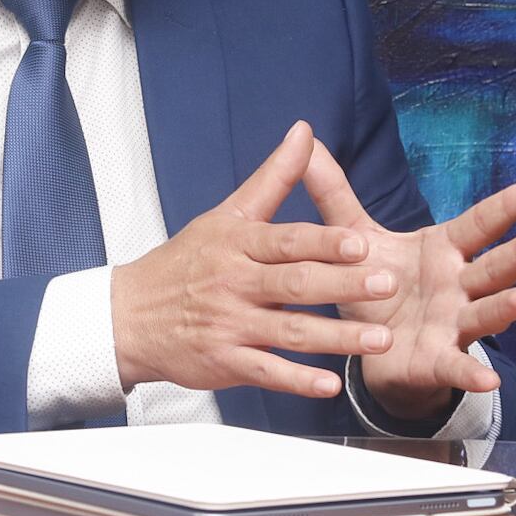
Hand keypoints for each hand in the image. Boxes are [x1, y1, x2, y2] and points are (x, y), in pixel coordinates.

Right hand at [111, 121, 399, 397]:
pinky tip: (329, 384)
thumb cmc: (185, 262)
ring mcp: (230, 325)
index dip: (324, 242)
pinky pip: (266, 372)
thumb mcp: (227, 215)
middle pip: (295, 285)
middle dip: (344, 285)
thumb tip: (304, 132)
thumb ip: (273, 178)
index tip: (360, 242)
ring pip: (290, 332)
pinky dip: (298, 380)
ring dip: (337, 337)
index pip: (286, 241)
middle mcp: (235, 283)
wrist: (128, 315)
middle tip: (386, 285)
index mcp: (238, 244)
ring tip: (380, 338)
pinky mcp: (225, 362)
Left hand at [305, 141, 515, 420]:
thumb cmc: (376, 286)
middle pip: (496, 266)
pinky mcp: (438, 360)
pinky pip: (457, 367)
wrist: (368, 347)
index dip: (510, 205)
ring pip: (487, 312)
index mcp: (443, 250)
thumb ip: (333, 193)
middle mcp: (458, 285)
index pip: (481, 223)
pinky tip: (490, 380)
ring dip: (509, 306)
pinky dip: (471, 374)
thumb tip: (307, 141)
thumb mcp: (354, 237)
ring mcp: (454, 324)